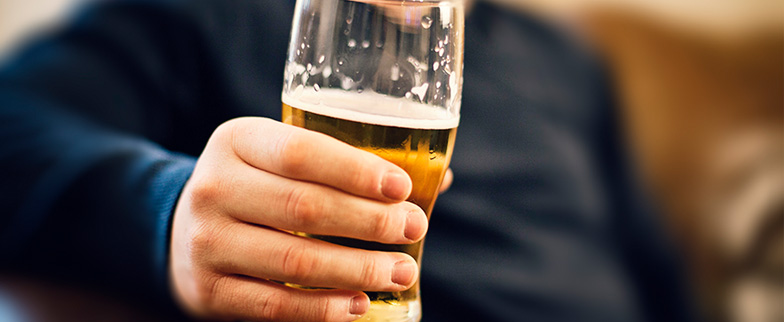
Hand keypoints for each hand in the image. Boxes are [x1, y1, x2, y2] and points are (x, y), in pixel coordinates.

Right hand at [169, 117, 430, 321]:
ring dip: (358, 269)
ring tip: (401, 271)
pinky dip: (322, 308)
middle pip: (304, 206)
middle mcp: (214, 187)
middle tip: (414, 229)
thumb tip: (440, 179)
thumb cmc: (258, 187)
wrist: (184, 230)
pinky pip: (274, 305)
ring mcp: (206, 241)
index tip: (402, 189)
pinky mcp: (208, 289)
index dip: (356, 171)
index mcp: (238, 140)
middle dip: (370, 221)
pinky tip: (358, 305)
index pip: (301, 152)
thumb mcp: (280, 157)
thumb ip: (346, 164)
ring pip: (294, 260)